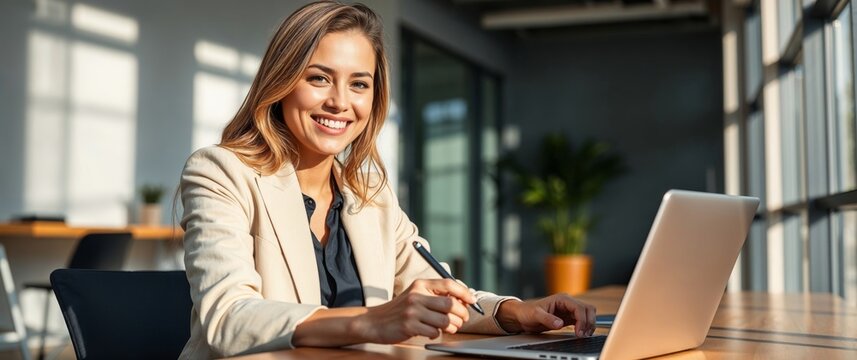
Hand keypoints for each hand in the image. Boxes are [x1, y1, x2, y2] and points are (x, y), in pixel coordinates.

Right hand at [352, 279, 475, 342]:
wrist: (374, 321)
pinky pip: (434, 332)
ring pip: (445, 321)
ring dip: (451, 327)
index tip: (472, 301)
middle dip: (461, 314)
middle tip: (462, 319)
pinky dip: (436, 334)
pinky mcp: (409, 325)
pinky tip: (429, 331)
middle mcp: (417, 295)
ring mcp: (412, 311)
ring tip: (448, 327)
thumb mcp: (416, 295)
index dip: (464, 292)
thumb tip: (463, 300)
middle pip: (451, 304)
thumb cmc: (400, 310)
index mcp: (420, 284)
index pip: (448, 284)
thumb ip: (435, 295)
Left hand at [495, 293, 595, 337]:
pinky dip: (585, 327)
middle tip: (582, 335)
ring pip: (588, 314)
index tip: (579, 332)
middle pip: (588, 309)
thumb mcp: (535, 315)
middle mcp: (568, 303)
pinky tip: (581, 334)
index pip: (579, 307)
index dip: (582, 320)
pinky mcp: (569, 318)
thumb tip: (560, 323)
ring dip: (589, 324)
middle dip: (588, 322)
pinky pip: (583, 320)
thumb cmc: (527, 312)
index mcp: (561, 299)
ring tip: (583, 335)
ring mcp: (569, 310)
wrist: (522, 316)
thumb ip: (547, 319)